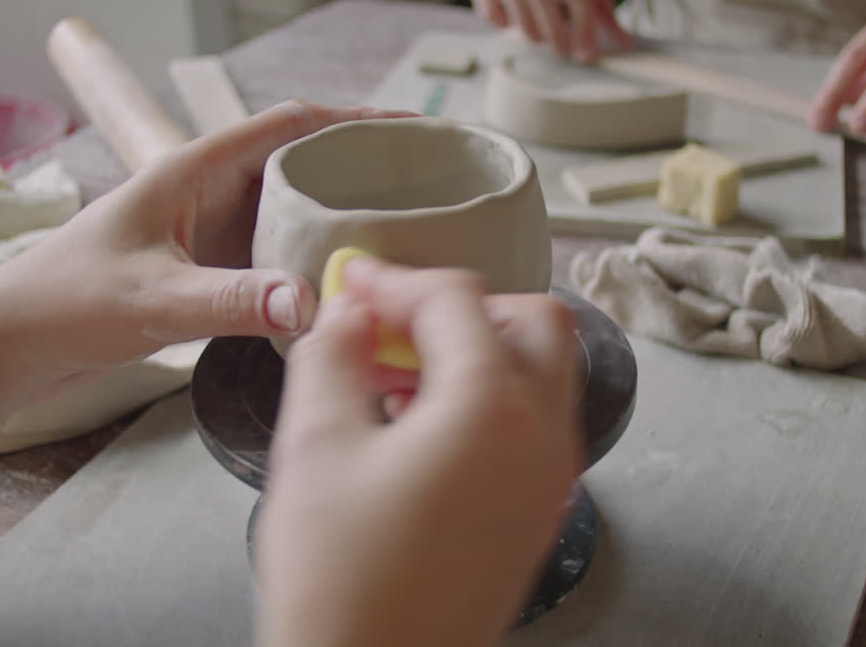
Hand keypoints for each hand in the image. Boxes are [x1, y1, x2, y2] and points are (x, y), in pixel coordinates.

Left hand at [0, 100, 410, 392]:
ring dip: (339, 218)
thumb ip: (230, 301)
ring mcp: (210, 232)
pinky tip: (344, 287)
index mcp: (196, 171)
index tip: (408, 130)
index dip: (351, 119)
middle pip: (300, 163)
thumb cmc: (64, 304)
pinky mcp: (207, 270)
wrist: (10, 344)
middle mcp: (209, 193)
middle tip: (422, 189)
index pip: (288, 125)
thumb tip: (310, 303)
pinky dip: (313, 262)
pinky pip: (275, 255)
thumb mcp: (153, 300)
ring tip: (401, 235)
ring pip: (291, 211)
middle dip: (359, 169)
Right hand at [260, 258, 581, 646]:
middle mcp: (541, 436)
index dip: (396, 281)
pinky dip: (491, 403)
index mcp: (493, 406)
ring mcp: (549, 479)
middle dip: (461, 308)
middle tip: (395, 324)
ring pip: (541, 374)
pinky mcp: (539, 513)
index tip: (356, 286)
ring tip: (398, 379)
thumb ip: (330, 357)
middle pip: (531, 322)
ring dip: (478, 354)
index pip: (457, 299)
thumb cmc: (344, 583)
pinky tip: (421, 429)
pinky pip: (534, 427)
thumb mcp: (315, 447)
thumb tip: (347, 315)